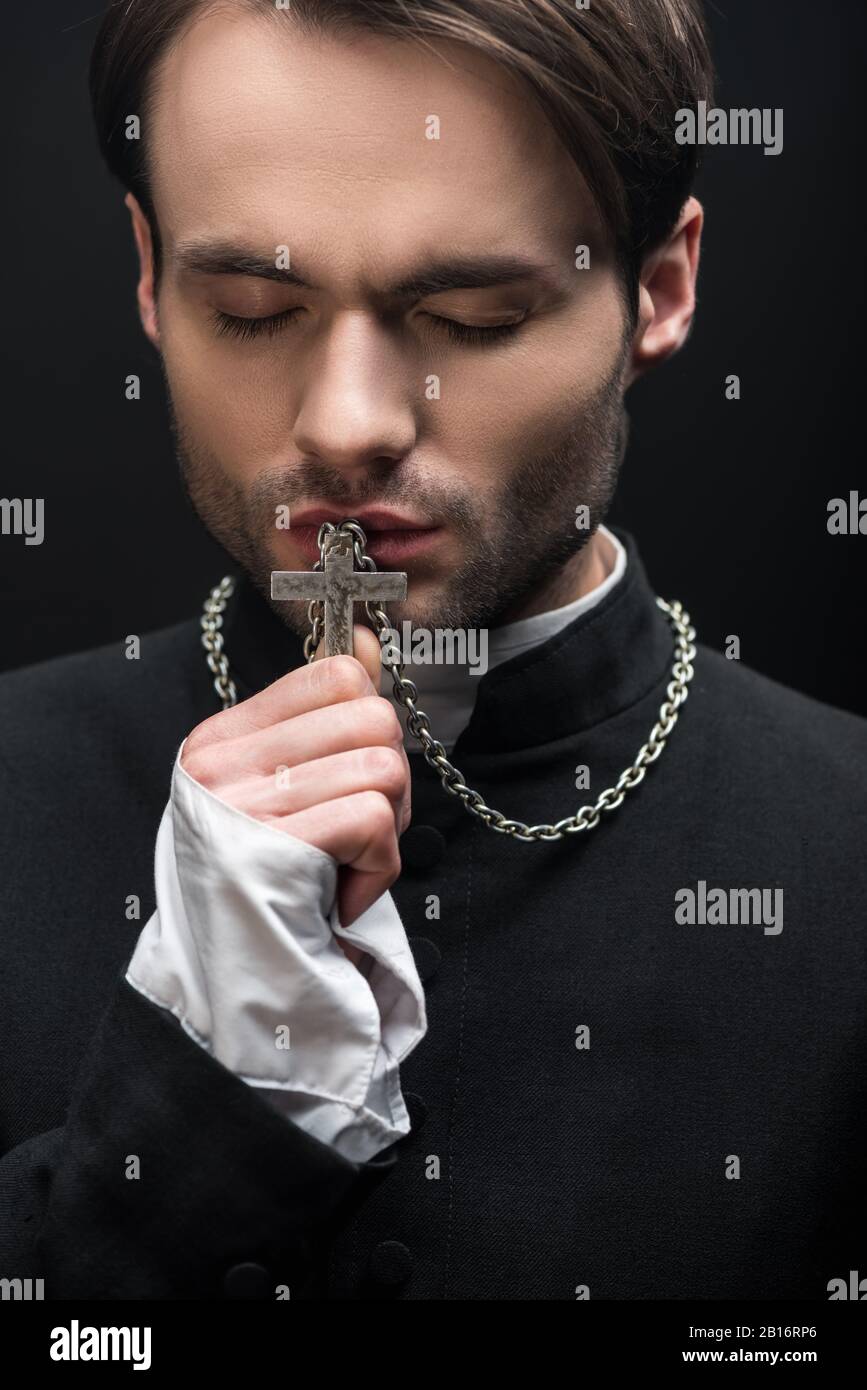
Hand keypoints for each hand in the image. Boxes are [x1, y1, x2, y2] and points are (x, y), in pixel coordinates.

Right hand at [180, 625, 409, 931]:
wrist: (233, 987)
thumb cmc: (268, 886)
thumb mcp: (284, 793)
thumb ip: (322, 720)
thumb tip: (367, 643)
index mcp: (223, 740)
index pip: (333, 673)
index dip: (372, 719)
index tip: (356, 774)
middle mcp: (223, 765)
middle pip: (372, 717)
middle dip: (392, 781)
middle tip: (362, 833)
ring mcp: (243, 807)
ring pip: (383, 768)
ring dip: (389, 831)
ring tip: (349, 867)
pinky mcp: (273, 852)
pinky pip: (375, 821)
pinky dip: (380, 868)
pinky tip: (346, 897)